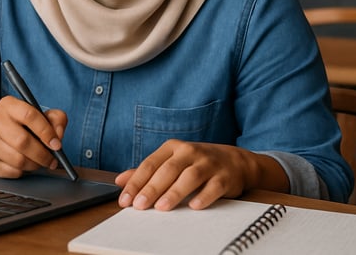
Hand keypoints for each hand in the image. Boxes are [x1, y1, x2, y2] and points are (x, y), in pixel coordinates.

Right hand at [0, 96, 67, 177]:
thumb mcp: (38, 114)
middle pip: (23, 142)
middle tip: (52, 159)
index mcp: (9, 105)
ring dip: (35, 165)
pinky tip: (25, 165)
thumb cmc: (19, 124)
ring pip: (18, 160)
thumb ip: (55, 119)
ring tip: (39, 162)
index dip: (46, 132)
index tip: (57, 144)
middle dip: (42, 154)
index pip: (29, 116)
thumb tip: (58, 135)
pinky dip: (23, 172)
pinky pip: (11, 172)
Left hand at [114, 140, 287, 210]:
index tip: (125, 199)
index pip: (150, 164)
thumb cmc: (198, 163)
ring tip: (162, 207)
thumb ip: (147, 171)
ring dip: (175, 192)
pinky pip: (214, 186)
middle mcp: (189, 152)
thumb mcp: (172, 161)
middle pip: (168, 170)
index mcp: (173, 148)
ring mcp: (208, 163)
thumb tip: (120, 181)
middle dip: (152, 188)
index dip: (136, 182)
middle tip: (140, 205)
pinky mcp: (225, 176)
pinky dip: (204, 196)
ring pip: (189, 177)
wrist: (236, 161)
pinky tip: (194, 206)